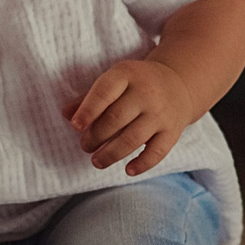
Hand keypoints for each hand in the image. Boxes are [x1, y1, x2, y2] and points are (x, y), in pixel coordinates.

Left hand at [70, 58, 195, 173]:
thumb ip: (90, 97)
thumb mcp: (115, 81)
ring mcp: (161, 113)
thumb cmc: (136, 84)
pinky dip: (142, 164)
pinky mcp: (172, 131)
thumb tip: (66, 114)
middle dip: (96, 137)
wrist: (178, 83)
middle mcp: (146, 92)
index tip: (75, 126)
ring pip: (133, 138)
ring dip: (111, 154)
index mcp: (127, 74)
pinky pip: (157, 151)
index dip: (88, 110)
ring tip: (97, 161)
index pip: (105, 92)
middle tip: (85, 146)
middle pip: (116, 118)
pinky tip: (128, 170)